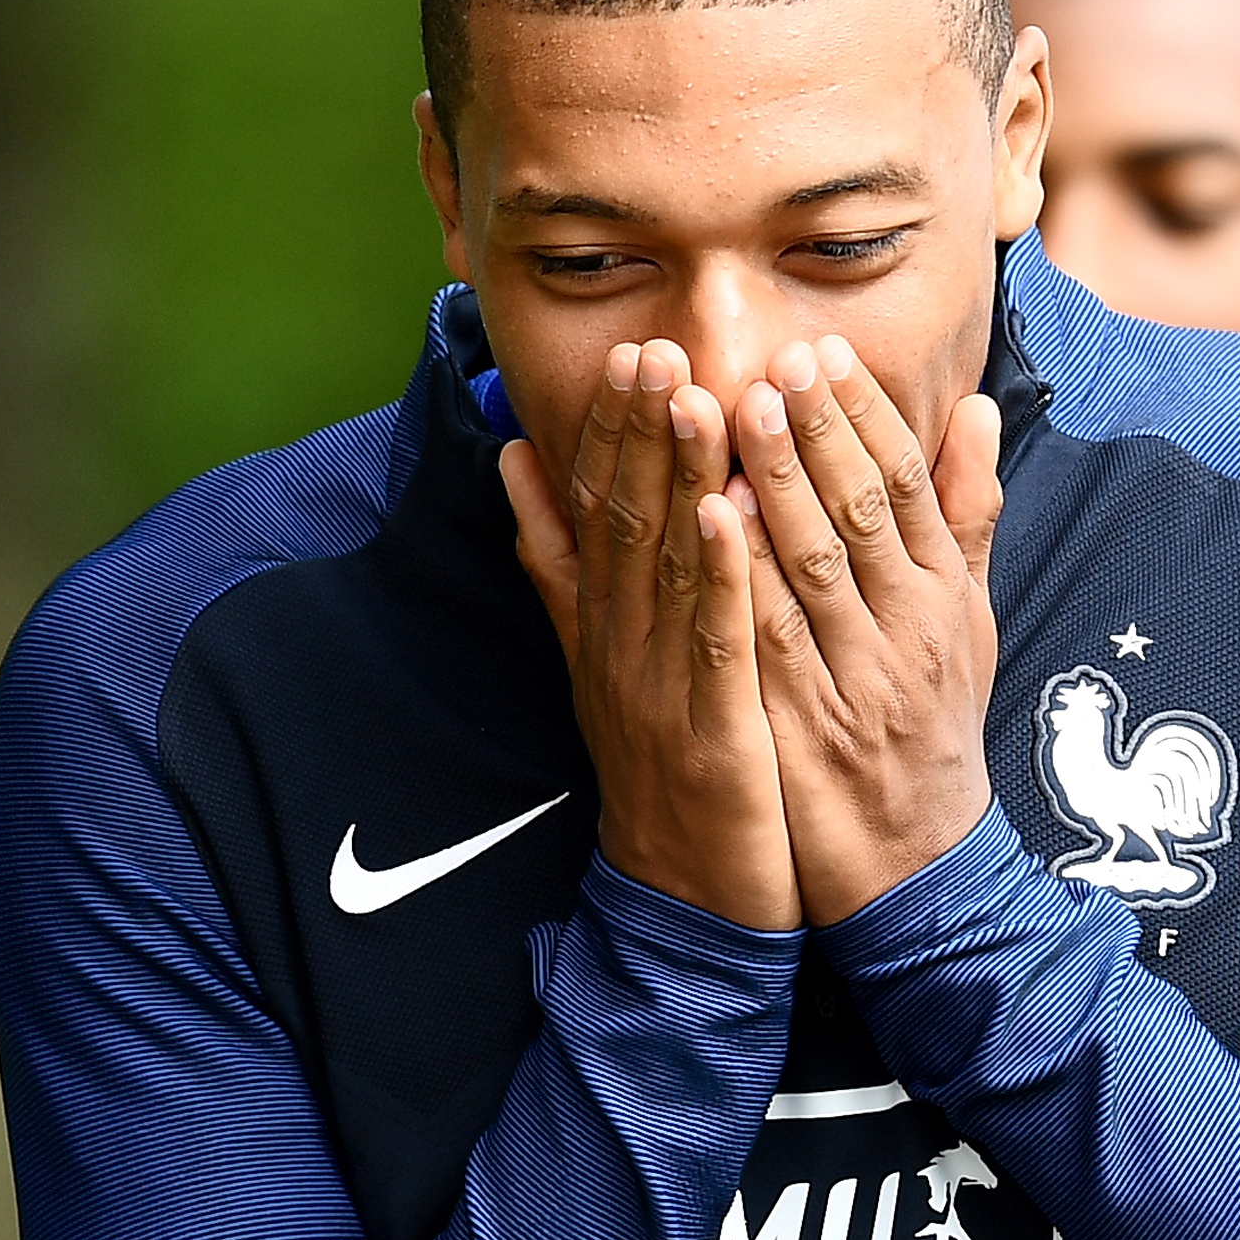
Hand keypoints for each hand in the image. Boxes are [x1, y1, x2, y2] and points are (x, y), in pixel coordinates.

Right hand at [496, 339, 800, 930]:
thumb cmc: (663, 765)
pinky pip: (710, 637)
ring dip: (674, 476)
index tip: (630, 352)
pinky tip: (725, 512)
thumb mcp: (601, 659)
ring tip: (687, 395)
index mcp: (604, 621)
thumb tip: (514, 465)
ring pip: (662, 563)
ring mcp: (659, 682)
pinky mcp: (708, 725)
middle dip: (638, 429)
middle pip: (624, 518)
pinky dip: (714, 571)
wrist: (687, 892)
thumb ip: (560, 564)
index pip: (599, 506)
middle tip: (652, 347)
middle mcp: (621, 641)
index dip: (610, 429)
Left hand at [730, 333, 1004, 921]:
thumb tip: (978, 409)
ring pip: (817, 566)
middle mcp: (911, 629)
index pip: (910, 484)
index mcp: (944, 595)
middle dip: (819, 430)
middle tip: (777, 359)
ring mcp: (862, 678)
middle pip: (866, 511)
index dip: (866, 415)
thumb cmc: (933, 728)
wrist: (918, 861)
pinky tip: (708, 525)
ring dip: (776, 485)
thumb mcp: (967, 620)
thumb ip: (966, 514)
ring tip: (735, 413)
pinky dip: (742, 579)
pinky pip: (772, 641)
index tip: (824, 353)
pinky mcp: (811, 726)